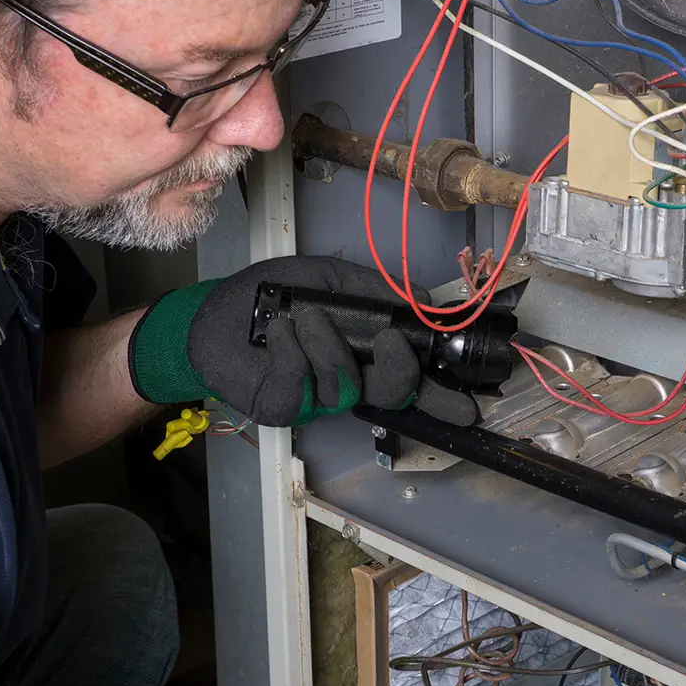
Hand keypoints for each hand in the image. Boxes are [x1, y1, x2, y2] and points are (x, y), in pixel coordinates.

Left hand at [127, 256, 476, 427]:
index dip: (440, 396)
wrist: (215, 311)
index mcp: (364, 356)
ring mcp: (314, 400)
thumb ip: (375, 289)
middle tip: (393, 345)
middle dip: (400, 374)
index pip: (411, 381)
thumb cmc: (273, 295)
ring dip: (327, 346)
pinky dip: (291, 352)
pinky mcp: (280, 406)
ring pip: (344, 387)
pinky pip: (299, 386)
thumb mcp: (329, 278)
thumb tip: (424, 296)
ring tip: (305, 318)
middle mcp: (346, 382)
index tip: (470, 403)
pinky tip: (278, 331)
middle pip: (391, 395)